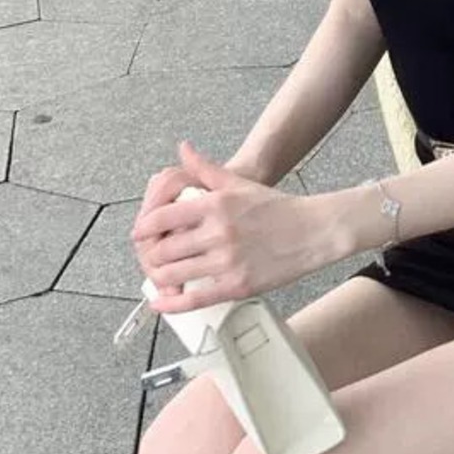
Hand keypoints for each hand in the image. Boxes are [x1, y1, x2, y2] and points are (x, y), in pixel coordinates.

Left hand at [131, 143, 329, 313]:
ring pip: (174, 275)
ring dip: (157, 278)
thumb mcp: (239, 183)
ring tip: (156, 276)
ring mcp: (227, 260)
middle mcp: (218, 232)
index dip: (144, 227)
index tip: (139, 233)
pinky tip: (161, 303)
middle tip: (147, 257)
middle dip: (149, 255)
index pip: (163, 217)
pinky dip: (172, 303)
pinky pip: (195, 299)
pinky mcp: (237, 284)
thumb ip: (206, 169)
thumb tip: (183, 149)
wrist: (314, 231)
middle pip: (164, 249)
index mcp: (216, 204)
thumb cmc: (277, 208)